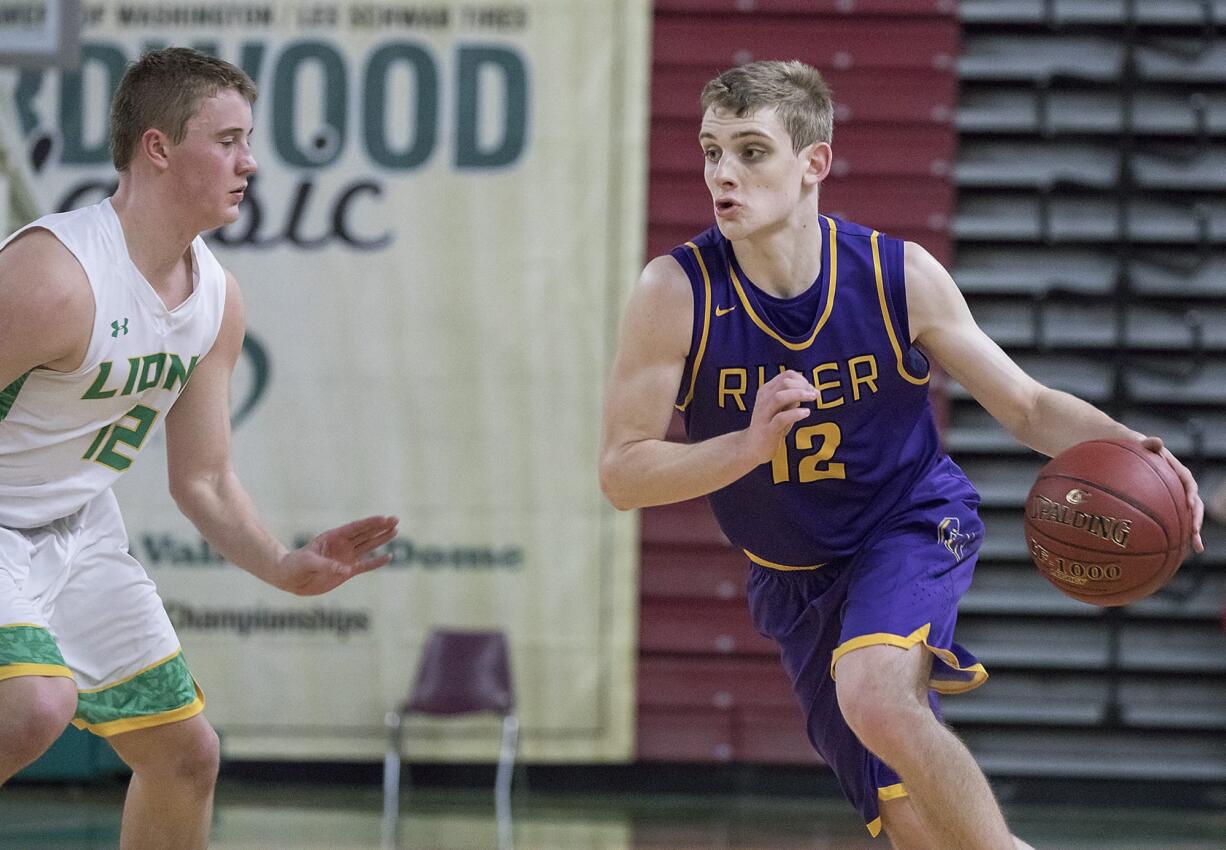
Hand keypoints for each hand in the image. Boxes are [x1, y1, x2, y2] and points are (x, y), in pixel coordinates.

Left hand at [278, 515, 399, 594]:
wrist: (290, 578)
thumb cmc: (295, 565)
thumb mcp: (308, 562)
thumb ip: (326, 565)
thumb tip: (346, 570)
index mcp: (333, 537)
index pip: (356, 528)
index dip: (370, 523)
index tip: (384, 518)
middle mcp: (342, 545)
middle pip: (366, 533)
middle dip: (381, 527)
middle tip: (396, 520)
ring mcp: (346, 557)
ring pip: (368, 546)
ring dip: (382, 539)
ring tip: (395, 531)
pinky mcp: (347, 571)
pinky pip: (365, 565)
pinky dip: (377, 562)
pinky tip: (388, 557)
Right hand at [741, 370, 817, 465]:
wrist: (752, 447)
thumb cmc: (770, 425)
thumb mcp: (782, 408)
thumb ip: (793, 398)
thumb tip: (813, 390)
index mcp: (767, 391)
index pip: (786, 375)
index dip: (802, 380)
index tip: (812, 390)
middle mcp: (764, 399)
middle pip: (784, 383)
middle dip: (803, 386)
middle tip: (814, 395)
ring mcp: (764, 414)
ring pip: (780, 397)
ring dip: (799, 394)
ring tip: (812, 398)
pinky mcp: (767, 430)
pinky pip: (781, 418)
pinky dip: (795, 413)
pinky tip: (806, 413)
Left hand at [1140, 436, 1203, 553]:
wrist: (1124, 454)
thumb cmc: (1132, 449)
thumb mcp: (1139, 444)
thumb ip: (1148, 444)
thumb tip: (1157, 441)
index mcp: (1176, 471)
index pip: (1188, 483)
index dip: (1191, 495)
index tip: (1190, 506)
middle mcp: (1178, 486)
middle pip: (1193, 504)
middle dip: (1196, 519)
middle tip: (1195, 534)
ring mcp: (1173, 497)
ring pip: (1186, 516)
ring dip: (1193, 532)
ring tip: (1197, 548)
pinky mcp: (1164, 506)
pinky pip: (1172, 521)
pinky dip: (1175, 535)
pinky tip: (1174, 550)